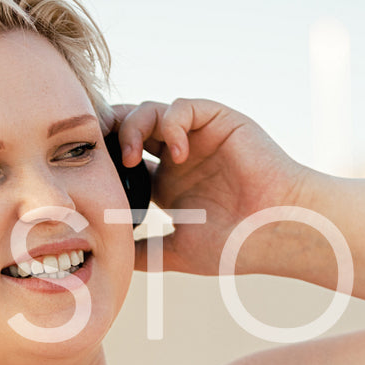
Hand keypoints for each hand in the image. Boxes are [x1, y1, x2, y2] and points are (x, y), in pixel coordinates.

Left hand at [109, 99, 310, 274]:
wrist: (277, 231)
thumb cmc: (237, 245)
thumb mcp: (177, 251)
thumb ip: (144, 250)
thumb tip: (109, 257)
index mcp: (168, 182)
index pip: (124, 158)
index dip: (104, 160)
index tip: (86, 174)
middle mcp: (180, 155)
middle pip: (130, 127)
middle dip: (108, 133)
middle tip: (94, 152)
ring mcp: (199, 137)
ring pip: (150, 111)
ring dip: (133, 128)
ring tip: (132, 159)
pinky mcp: (219, 121)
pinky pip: (183, 107)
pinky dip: (172, 124)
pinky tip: (177, 154)